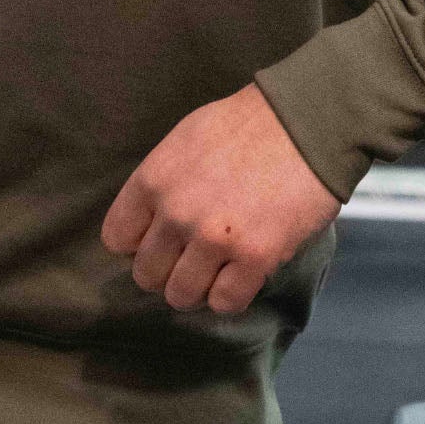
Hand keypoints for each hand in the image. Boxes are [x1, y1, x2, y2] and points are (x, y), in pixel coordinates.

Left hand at [101, 83, 340, 315]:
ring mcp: (215, 238)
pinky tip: (241, 274)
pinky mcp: (255, 257)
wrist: (308, 121)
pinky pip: (225, 302)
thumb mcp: (185, 138)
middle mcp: (177, 213)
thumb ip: (162, 181)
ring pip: (181, 296)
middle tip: (191, 258)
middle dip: (167, 270)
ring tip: (216, 270)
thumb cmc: (249, 124)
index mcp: (154, 179)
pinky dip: (231, 295)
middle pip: (147, 274)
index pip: (117, 238)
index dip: (138, 244)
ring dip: (197, 288)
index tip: (159, 240)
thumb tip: (149, 221)